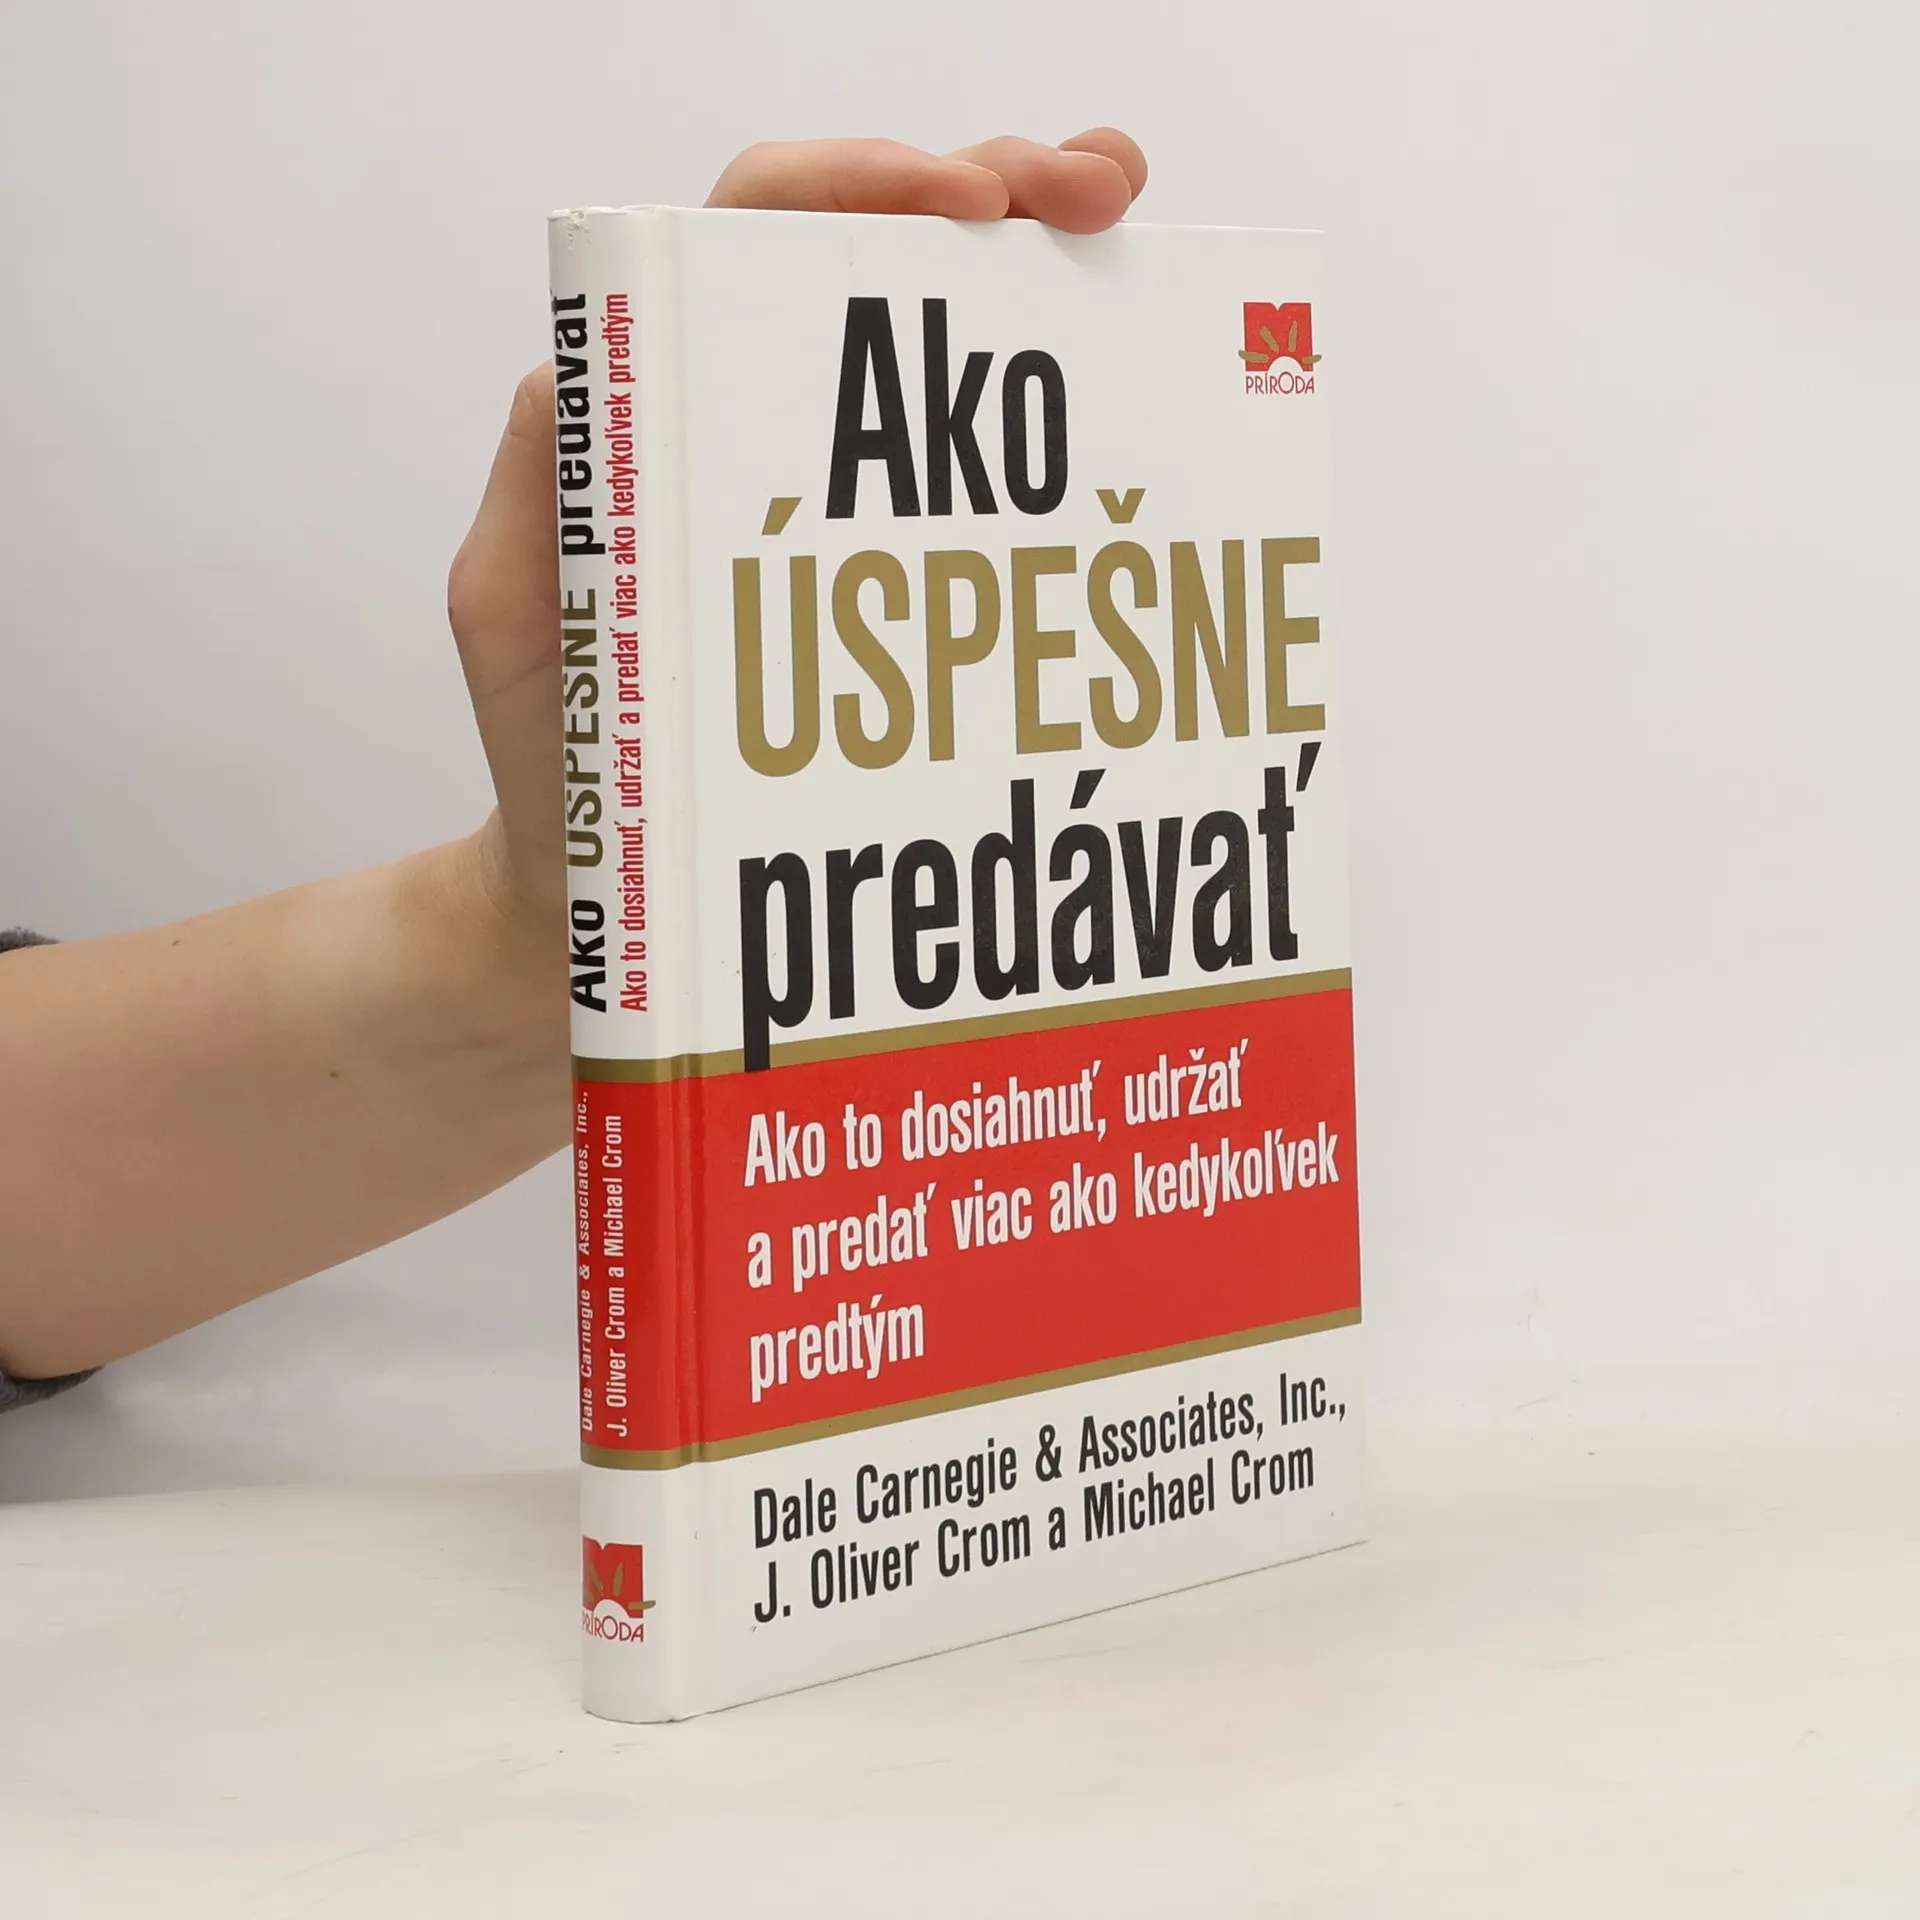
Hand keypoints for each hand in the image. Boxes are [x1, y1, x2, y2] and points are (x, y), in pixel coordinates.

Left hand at [445, 130, 1148, 940]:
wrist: (606, 893)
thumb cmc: (556, 758)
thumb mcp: (514, 611)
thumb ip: (544, 486)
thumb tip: (592, 363)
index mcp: (664, 405)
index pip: (757, 238)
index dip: (862, 188)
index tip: (968, 198)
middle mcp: (754, 430)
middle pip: (872, 263)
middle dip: (993, 193)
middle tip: (1099, 190)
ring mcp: (831, 513)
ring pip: (940, 363)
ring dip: (1038, 284)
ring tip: (1127, 240)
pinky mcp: (884, 591)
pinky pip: (972, 497)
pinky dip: (1046, 437)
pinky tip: (1116, 411)